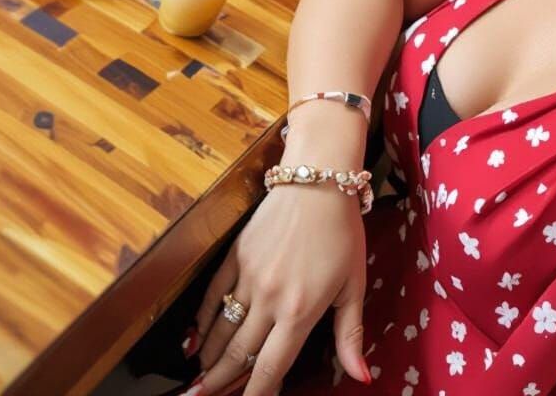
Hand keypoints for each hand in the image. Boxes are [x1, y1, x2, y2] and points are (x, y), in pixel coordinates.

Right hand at [190, 186, 369, 395]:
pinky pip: (212, 299)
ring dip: (208, 360)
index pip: (270, 368)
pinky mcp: (234, 257)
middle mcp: (269, 300)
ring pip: (220, 331)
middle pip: (238, 355)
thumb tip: (361, 377)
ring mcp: (248, 278)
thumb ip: (350, 334)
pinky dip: (201, 324)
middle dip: (221, 384)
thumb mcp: (354, 284)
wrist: (319, 180)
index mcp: (301, 311)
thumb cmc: (343, 232)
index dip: (255, 395)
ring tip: (199, 382)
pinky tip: (194, 342)